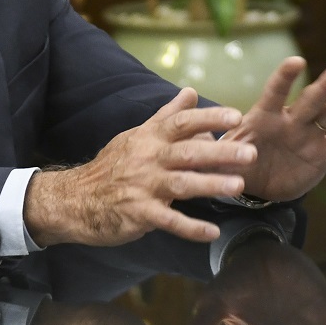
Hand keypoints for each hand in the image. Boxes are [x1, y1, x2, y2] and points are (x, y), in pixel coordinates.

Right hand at [26, 89, 255, 246]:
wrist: (75, 198)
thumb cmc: (113, 164)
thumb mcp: (138, 134)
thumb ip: (167, 115)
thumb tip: (190, 91)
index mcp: (150, 137)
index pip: (183, 122)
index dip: (209, 118)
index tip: (236, 117)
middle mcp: (149, 158)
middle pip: (188, 152)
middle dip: (220, 152)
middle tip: (250, 154)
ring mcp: (143, 187)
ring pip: (182, 184)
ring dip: (210, 185)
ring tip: (238, 186)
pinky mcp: (139, 214)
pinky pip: (168, 221)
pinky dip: (190, 228)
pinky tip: (212, 233)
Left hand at [226, 59, 325, 203]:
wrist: (257, 184)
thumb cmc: (236, 161)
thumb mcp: (220, 156)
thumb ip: (213, 148)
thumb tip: (196, 137)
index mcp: (265, 116)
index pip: (275, 92)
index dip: (285, 77)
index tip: (297, 61)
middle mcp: (291, 119)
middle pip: (309, 100)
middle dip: (323, 87)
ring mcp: (309, 133)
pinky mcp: (322, 152)